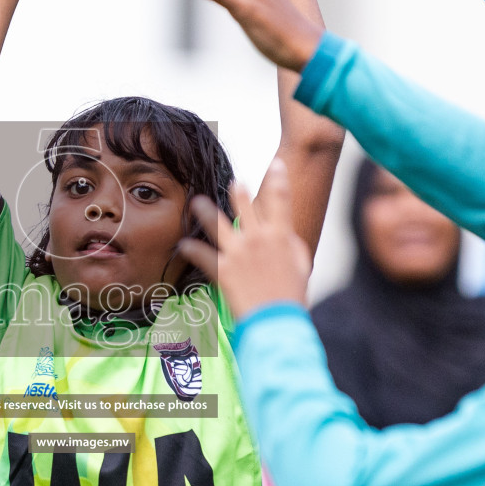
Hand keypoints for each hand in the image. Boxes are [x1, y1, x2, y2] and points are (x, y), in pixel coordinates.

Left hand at [177, 158, 312, 319]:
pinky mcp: (222, 270)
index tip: (276, 164)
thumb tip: (284, 232)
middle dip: (238, 191)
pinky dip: (191, 249)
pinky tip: (182, 245)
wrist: (276, 321)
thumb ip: (291, 244)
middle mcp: (257, 238)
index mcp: (280, 236)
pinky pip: (202, 255)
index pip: (281, 199)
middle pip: (244, 205)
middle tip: (234, 182)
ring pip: (216, 223)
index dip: (279, 178)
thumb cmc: (292, 296)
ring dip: (205, 211)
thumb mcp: (301, 266)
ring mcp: (238, 252)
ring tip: (196, 202)